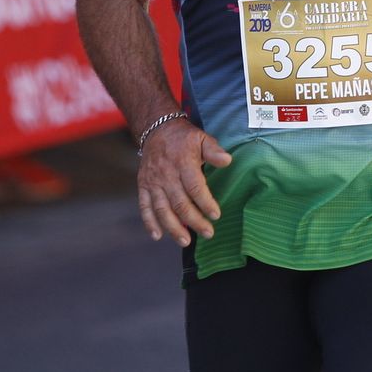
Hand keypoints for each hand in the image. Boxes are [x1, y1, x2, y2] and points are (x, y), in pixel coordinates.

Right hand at [138, 119, 232, 246]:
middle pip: (180, 203)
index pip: (195, 187)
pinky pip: (144, 206)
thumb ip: (214, 150)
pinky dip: (149, 222)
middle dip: (194, 221)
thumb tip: (228, 161)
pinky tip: (157, 236)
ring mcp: (153, 182)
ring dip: (173, 227)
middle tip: (208, 233)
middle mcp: (166, 175)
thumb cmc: (184, 138)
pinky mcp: (143, 186)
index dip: (205, 203)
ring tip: (185, 241)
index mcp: (183, 163)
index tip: (216, 215)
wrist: (157, 130)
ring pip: (162, 209)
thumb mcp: (202, 138)